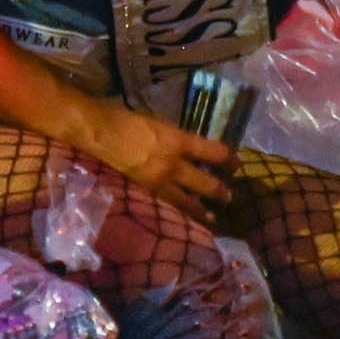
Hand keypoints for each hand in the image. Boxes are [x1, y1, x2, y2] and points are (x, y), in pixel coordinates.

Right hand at [80, 102, 235, 212]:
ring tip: (212, 217)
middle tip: (229, 197)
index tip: (237, 164)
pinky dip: (179, 212)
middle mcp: (174, 164)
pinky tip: (184, 217)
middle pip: (205, 182)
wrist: (103, 133)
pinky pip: (168, 205)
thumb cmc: (130, 120)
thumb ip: (180, 139)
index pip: (214, 152)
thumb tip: (194, 151)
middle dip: (219, 191)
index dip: (229, 159)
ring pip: (188, 201)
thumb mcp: (163, 124)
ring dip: (203, 210)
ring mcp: (160, 181)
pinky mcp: (146, 190)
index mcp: (179, 141)